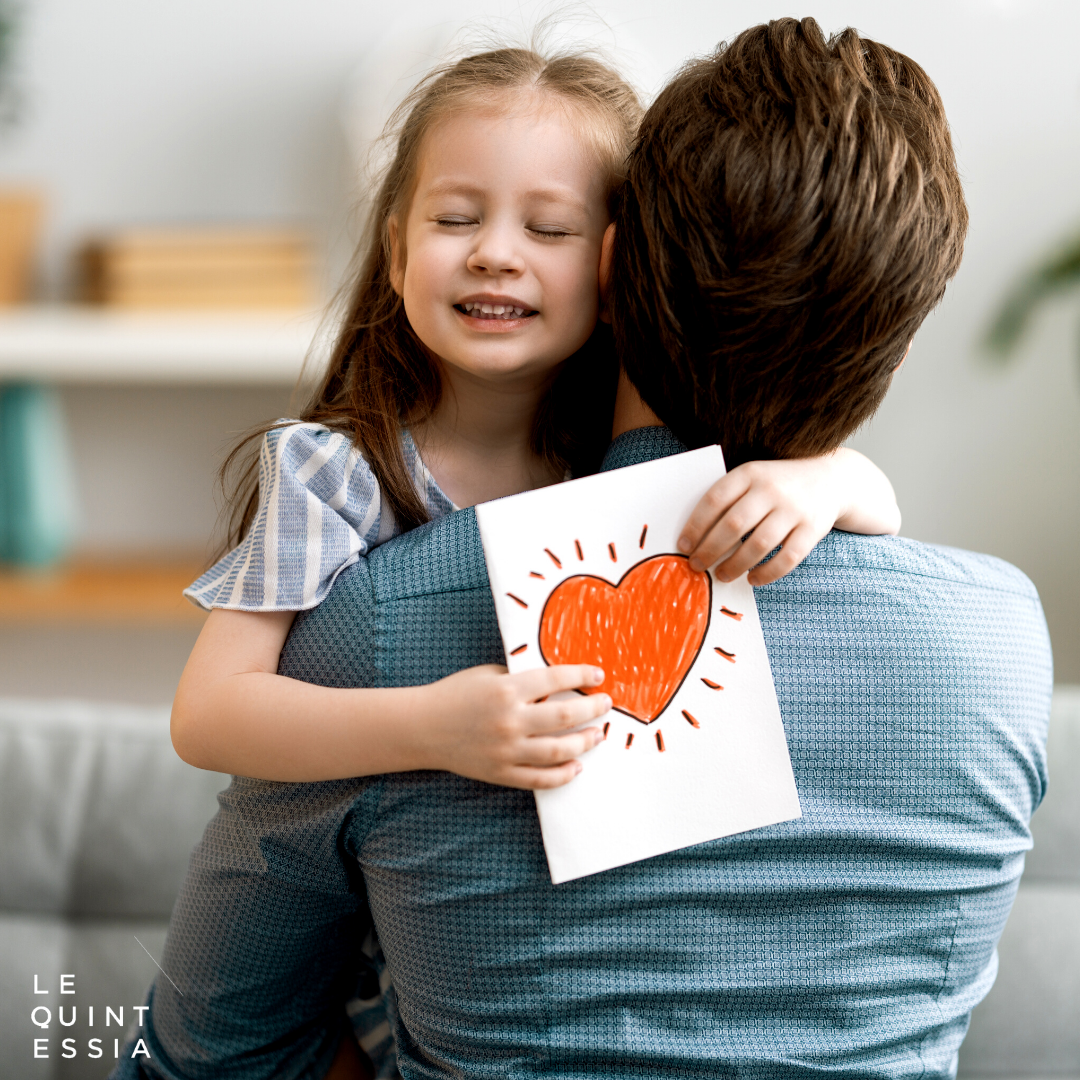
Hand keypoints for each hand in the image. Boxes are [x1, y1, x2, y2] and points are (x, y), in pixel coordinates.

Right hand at [414, 664, 611, 789]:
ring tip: (598, 734)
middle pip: (564, 717)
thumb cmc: (457, 694)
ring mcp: (506, 751)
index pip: (555, 679)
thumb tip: (560, 683)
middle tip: (605, 705)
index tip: (598, 675)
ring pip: (559, 751)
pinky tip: (577, 766)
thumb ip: (523, 679)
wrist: (423, 727)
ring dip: (585, 742)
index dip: (581, 676)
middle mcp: (509, 721)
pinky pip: (540, 779)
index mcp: (507, 690)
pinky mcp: (501, 773)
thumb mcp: (489, 674)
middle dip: (592, 710)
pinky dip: (563, 775)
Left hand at [677, 451, 896, 585]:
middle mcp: (772, 489)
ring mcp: (794, 509)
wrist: (830, 478)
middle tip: (697, 566)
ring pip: (758, 545)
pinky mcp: (813, 529)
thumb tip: (695, 537)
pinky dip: (767, 573)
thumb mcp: (752, 477)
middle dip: (710, 550)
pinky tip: (753, 579)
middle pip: (733, 525)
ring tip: (722, 575)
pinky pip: (787, 559)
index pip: (715, 500)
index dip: (695, 526)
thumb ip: (728, 499)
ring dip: (735, 565)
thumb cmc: (777, 484)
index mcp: (750, 473)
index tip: (683, 546)